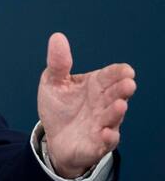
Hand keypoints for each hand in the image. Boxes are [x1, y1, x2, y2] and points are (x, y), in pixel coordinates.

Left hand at [37, 32, 135, 177]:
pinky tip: (106, 133)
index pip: (111, 76)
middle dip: (123, 90)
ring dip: (117, 112)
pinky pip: (106, 142)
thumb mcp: (53, 81)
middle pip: (116, 95)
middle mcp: (103, 104)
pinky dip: (108, 138)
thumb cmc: (59, 106)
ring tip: (119, 106)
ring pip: (114, 117)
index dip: (119, 72)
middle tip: (128, 84)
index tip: (126, 70)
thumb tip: (57, 37)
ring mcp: (103, 124)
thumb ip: (58, 63)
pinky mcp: (97, 144)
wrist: (54, 136)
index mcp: (95, 85)